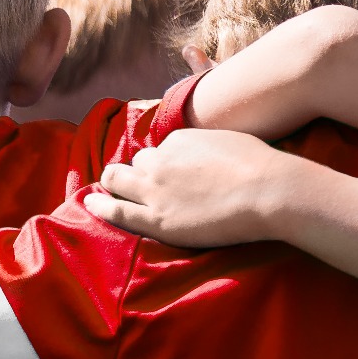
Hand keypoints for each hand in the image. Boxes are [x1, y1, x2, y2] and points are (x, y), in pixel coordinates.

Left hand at [83, 129, 308, 247]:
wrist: (268, 190)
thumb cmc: (260, 165)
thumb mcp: (228, 141)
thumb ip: (206, 147)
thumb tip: (204, 154)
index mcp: (178, 140)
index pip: (160, 150)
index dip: (164, 163)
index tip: (172, 173)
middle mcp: (160, 161)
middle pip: (135, 163)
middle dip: (134, 171)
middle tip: (135, 182)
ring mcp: (154, 189)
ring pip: (118, 179)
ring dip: (115, 184)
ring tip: (110, 191)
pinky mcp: (156, 218)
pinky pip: (115, 209)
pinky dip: (99, 204)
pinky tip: (89, 203)